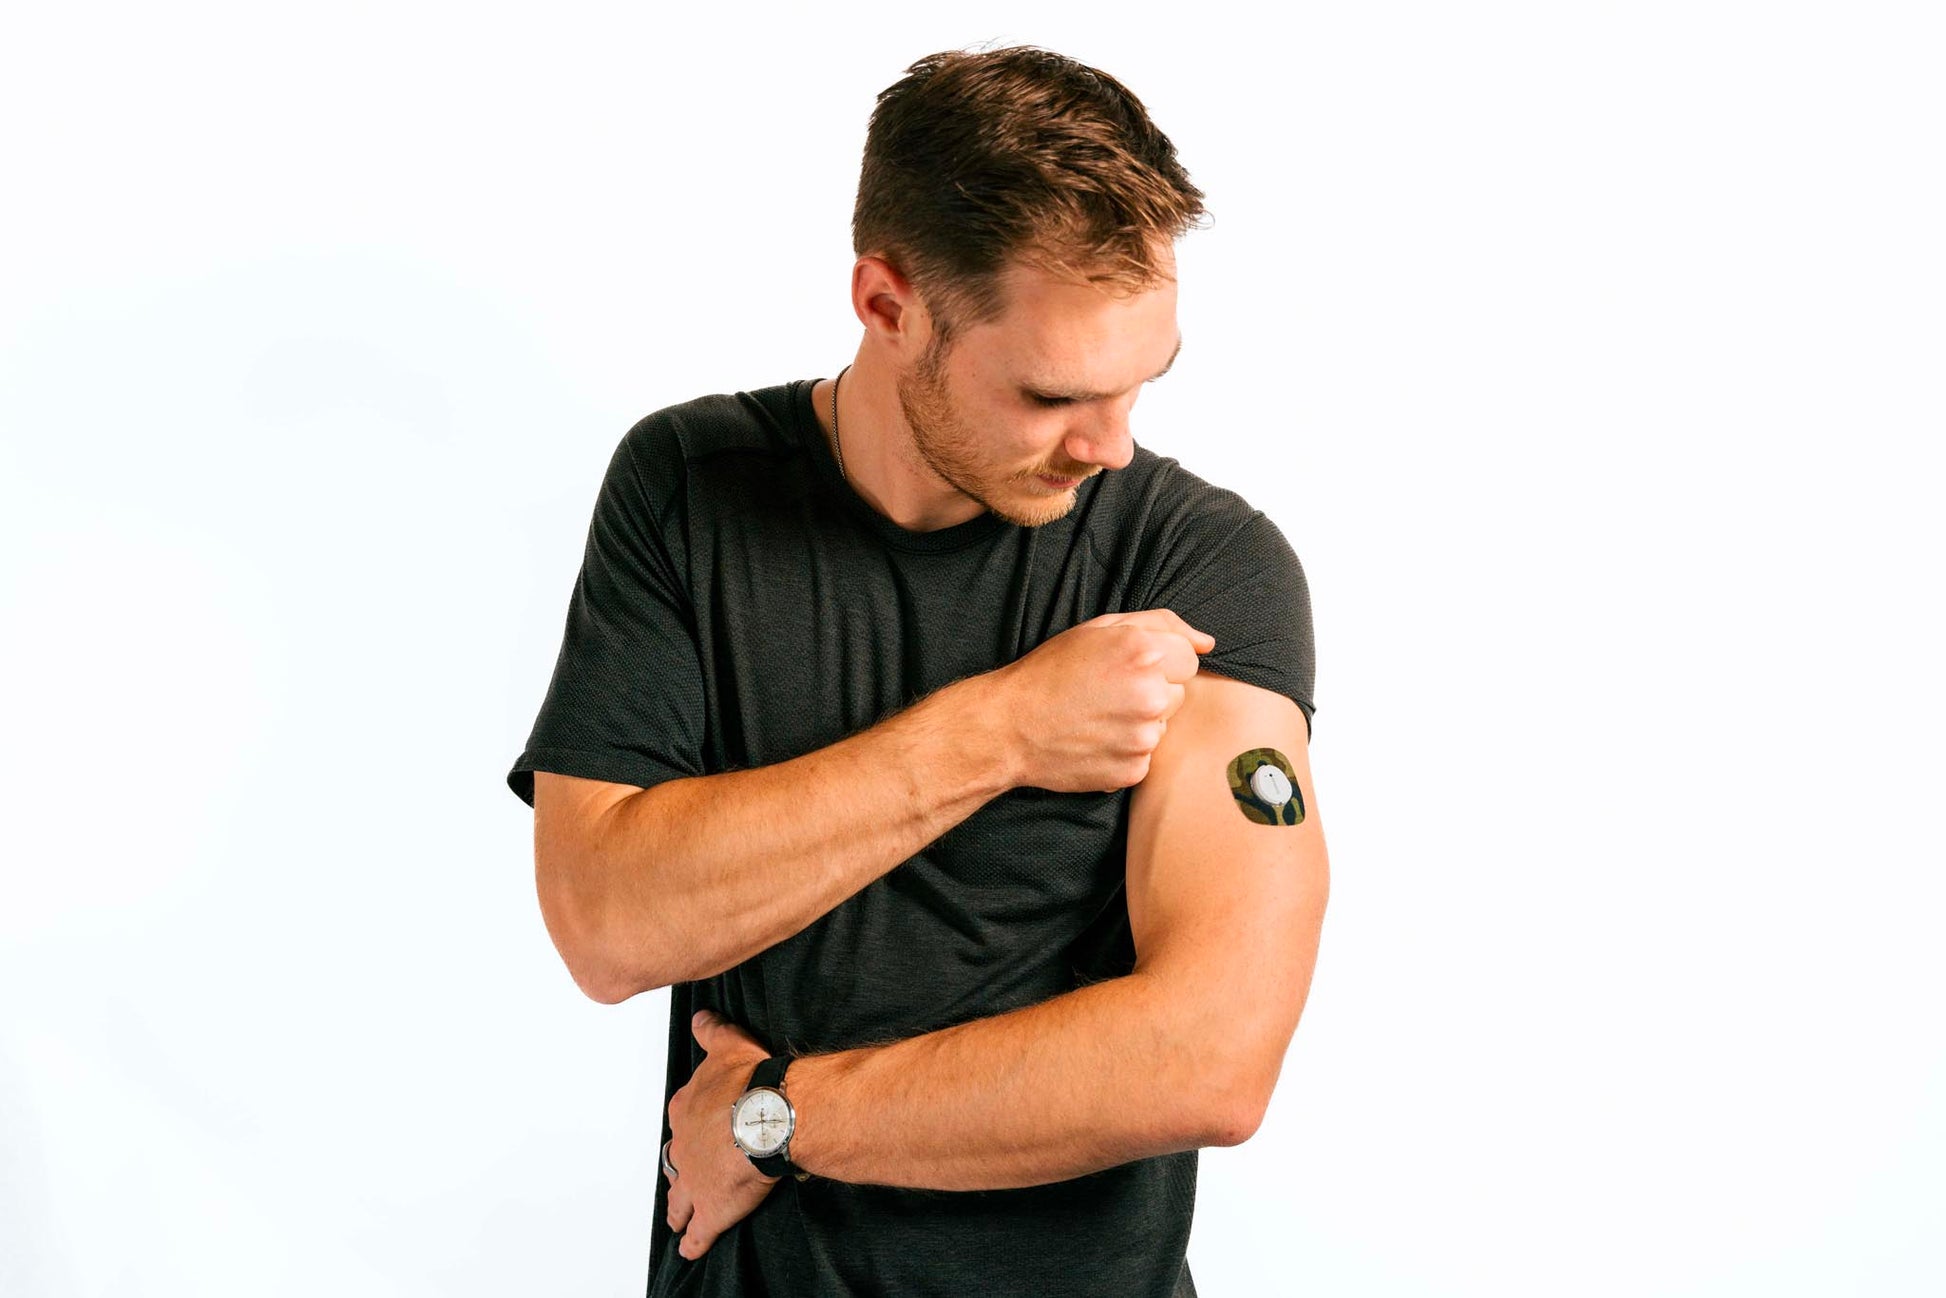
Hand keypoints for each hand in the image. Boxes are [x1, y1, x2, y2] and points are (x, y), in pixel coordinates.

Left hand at [664, 1009, 783, 1260]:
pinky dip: (693, 1241)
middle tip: (681, 1177)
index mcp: (687, 1109)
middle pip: (676, 1160)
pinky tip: (690, 1249)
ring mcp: (694, 1180)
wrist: (766, 1114)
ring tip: (675, 1216)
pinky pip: (698, 1231)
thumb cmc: (751, 1081)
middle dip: (679, 1169)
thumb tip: (700, 1017)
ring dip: (678, 1206)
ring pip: (679, 1197)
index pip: (683, 1118)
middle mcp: (684, 1146)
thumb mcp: (728, 1044)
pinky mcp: (711, 1209)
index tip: (696, 1128)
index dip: (689, 1126)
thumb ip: (711, 1032)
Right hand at [987, 609, 1214, 792]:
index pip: (1188, 658)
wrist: (1009, 726)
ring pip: (1163, 725)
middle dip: (1152, 691)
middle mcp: (1150, 694)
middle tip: (1107, 693)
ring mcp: (1143, 736)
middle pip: (1178, 692)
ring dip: (1139, 721)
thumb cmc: (1051, 672)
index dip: (1158, 661)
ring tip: (1098, 717)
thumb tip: (1208, 642)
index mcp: (1144, 652)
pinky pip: (1146, 755)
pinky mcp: (1134, 769)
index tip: (1126, 668)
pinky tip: (1096, 740)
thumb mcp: (1099, 629)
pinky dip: (1126, 750)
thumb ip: (1161, 625)